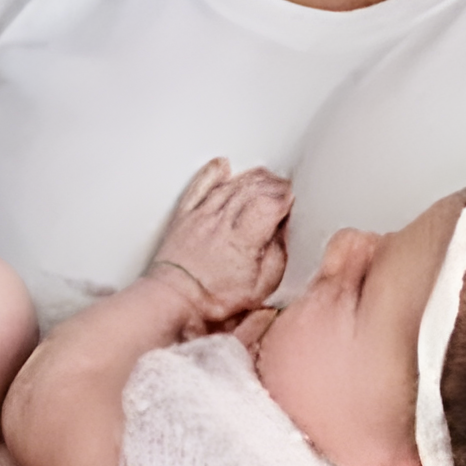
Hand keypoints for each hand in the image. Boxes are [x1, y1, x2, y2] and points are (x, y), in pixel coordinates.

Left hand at [147, 160, 291, 326]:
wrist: (173, 300)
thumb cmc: (214, 300)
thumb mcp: (260, 288)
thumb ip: (276, 257)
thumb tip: (282, 233)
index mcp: (243, 239)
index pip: (268, 203)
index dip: (284, 197)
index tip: (292, 199)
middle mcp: (221, 221)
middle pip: (251, 188)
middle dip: (273, 183)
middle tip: (283, 188)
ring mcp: (201, 215)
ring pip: (230, 184)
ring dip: (250, 177)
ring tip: (264, 178)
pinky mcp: (185, 215)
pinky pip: (200, 185)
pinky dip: (212, 172)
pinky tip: (223, 166)